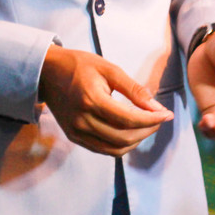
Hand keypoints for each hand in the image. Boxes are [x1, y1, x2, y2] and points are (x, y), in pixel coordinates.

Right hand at [38, 46, 172, 156]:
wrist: (47, 72)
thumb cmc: (79, 65)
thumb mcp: (109, 68)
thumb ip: (134, 89)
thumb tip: (157, 107)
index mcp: (91, 100)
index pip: (129, 120)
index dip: (152, 120)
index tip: (167, 114)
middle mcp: (83, 120)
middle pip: (124, 137)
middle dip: (147, 130)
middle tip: (159, 118)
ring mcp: (76, 132)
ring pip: (115, 149)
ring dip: (136, 141)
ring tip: (146, 126)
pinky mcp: (74, 137)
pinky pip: (103, 149)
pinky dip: (120, 144)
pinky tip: (130, 131)